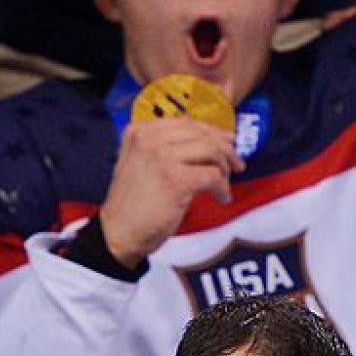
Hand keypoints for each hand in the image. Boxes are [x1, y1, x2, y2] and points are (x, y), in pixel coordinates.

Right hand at [95, 115, 240, 267]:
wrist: (118, 233)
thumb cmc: (133, 204)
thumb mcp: (142, 163)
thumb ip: (166, 148)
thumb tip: (209, 141)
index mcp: (140, 131)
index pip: (186, 122)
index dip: (212, 132)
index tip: (228, 143)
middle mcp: (149, 139)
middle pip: (201, 134)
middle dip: (225, 149)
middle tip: (236, 166)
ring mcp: (161, 157)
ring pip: (211, 151)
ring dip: (224, 169)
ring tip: (224, 185)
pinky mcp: (175, 179)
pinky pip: (213, 175)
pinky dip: (222, 188)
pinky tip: (220, 198)